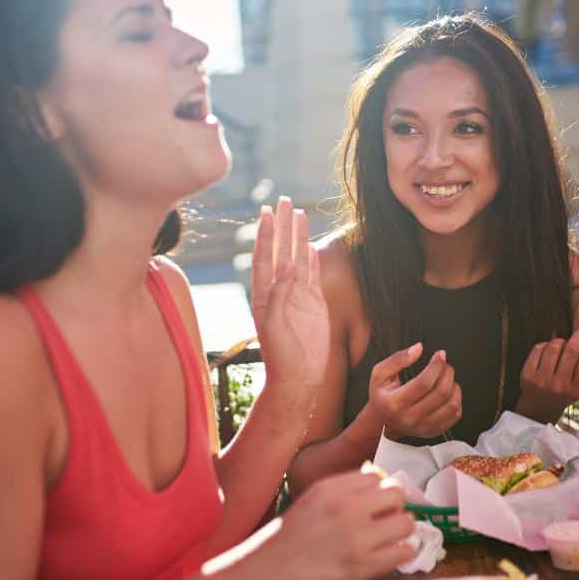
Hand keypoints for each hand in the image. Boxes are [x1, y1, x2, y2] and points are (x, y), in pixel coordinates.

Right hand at [240, 470, 415, 579]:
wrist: (260, 576)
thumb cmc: (282, 542)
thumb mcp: (310, 503)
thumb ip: (340, 493)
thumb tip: (372, 483)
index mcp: (331, 488)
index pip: (376, 476)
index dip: (379, 492)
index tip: (378, 505)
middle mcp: (346, 506)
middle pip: (396, 494)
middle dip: (395, 509)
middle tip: (387, 522)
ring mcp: (355, 536)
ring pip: (406, 522)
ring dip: (402, 532)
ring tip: (391, 542)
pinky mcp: (360, 565)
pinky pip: (403, 552)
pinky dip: (402, 556)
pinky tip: (391, 559)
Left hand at [251, 197, 328, 394]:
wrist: (298, 379)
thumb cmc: (283, 357)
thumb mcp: (276, 326)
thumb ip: (280, 295)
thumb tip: (286, 265)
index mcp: (265, 294)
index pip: (265, 256)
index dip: (266, 233)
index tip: (267, 211)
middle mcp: (279, 291)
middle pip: (281, 250)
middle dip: (282, 225)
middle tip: (284, 200)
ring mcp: (297, 296)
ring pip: (298, 258)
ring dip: (297, 236)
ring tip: (298, 213)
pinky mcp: (313, 305)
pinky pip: (312, 276)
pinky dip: (311, 259)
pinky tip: (309, 246)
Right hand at [367, 344, 461, 439]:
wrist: (381, 421)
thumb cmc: (382, 395)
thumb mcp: (380, 374)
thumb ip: (398, 359)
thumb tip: (418, 348)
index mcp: (395, 403)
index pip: (424, 383)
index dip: (436, 366)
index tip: (440, 355)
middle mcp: (409, 418)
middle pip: (440, 393)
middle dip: (448, 373)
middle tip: (445, 365)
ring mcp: (422, 427)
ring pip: (451, 405)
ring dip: (454, 386)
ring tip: (448, 378)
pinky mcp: (432, 432)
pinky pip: (455, 416)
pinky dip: (457, 400)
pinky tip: (449, 392)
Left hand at [517, 327, 578, 421]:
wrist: (540, 408)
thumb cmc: (567, 392)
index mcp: (577, 390)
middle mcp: (560, 386)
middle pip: (572, 351)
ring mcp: (542, 380)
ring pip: (554, 347)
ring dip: (561, 340)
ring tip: (564, 345)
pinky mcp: (527, 375)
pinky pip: (539, 348)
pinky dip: (546, 344)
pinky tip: (549, 350)